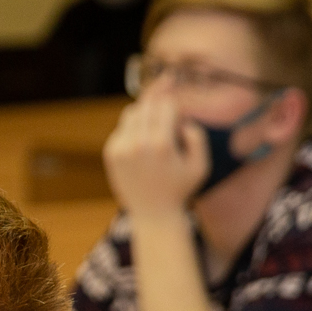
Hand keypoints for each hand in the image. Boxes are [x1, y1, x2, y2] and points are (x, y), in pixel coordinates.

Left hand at [102, 91, 207, 219]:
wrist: (153, 214)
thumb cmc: (180, 189)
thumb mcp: (200, 164)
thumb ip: (197, 135)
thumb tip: (180, 119)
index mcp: (162, 145)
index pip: (166, 104)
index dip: (175, 104)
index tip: (180, 108)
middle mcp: (138, 144)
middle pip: (148, 103)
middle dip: (159, 100)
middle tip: (167, 96)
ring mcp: (121, 148)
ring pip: (132, 112)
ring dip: (145, 112)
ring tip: (156, 124)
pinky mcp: (111, 153)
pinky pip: (122, 128)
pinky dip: (133, 128)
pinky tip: (143, 140)